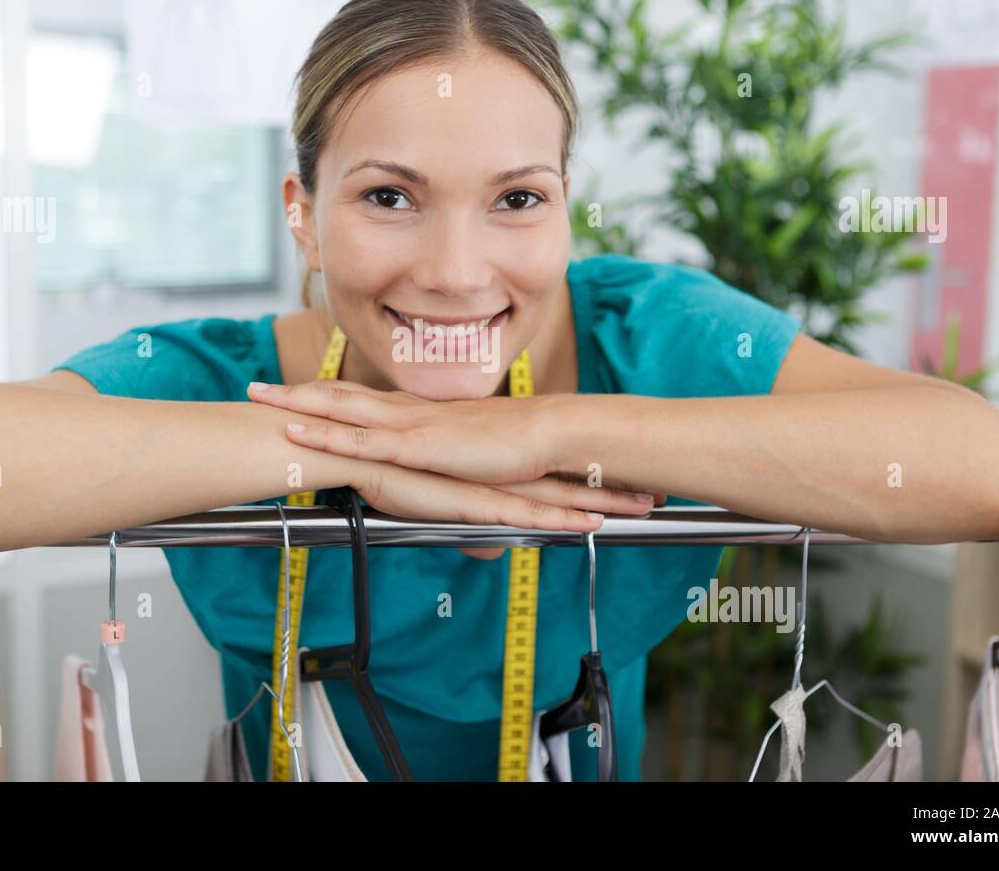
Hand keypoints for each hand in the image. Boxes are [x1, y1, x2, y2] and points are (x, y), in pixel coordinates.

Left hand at [247, 378, 585, 485]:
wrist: (545, 436)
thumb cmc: (515, 452)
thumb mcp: (468, 463)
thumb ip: (445, 470)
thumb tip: (434, 483)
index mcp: (418, 416)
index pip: (361, 402)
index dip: (324, 397)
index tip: (292, 395)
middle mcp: (407, 412)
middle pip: (339, 396)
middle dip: (295, 392)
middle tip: (255, 389)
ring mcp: (409, 425)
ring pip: (340, 409)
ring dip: (296, 403)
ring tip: (257, 398)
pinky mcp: (416, 445)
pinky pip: (361, 441)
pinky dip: (325, 436)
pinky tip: (296, 432)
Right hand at [340, 457, 651, 559]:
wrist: (342, 448)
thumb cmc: (375, 470)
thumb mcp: (426, 499)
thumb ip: (464, 521)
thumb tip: (489, 549)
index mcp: (489, 461)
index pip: (550, 470)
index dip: (588, 475)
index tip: (623, 477)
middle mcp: (497, 466)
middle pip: (567, 476)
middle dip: (613, 483)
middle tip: (657, 490)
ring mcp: (488, 480)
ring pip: (558, 493)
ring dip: (603, 499)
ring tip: (646, 506)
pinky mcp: (472, 497)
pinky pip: (527, 512)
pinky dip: (562, 517)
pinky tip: (592, 522)